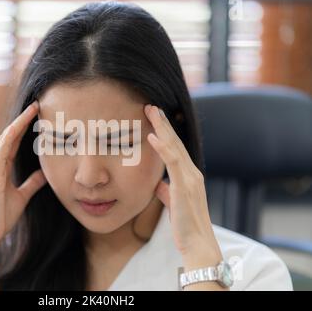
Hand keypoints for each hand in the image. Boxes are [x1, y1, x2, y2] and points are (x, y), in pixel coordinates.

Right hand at [0, 101, 46, 251]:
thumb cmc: (1, 216)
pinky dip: (10, 137)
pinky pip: (1, 151)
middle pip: (11, 136)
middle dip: (23, 120)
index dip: (25, 128)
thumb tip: (44, 173)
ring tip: (32, 110)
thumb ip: (32, 183)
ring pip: (6, 139)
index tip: (38, 115)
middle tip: (37, 105)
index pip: (15, 142)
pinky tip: (18, 127)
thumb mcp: (22, 196)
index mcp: (1, 168)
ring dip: (19, 123)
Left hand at [144, 105, 221, 269]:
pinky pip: (173, 163)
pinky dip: (163, 148)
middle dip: (163, 123)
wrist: (198, 243)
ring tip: (151, 111)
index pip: (175, 149)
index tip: (154, 118)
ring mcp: (190, 178)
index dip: (165, 132)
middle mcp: (192, 173)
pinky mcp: (185, 186)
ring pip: (175, 147)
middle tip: (151, 106)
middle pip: (175, 142)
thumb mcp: (173, 203)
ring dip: (162, 128)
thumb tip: (157, 183)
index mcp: (189, 176)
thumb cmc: (185, 225)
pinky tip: (153, 136)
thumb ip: (166, 190)